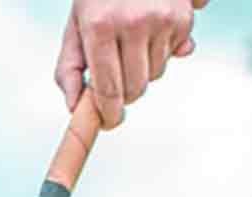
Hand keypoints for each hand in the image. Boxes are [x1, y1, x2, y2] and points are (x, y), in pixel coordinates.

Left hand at [55, 0, 209, 129]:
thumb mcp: (77, 21)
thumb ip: (70, 66)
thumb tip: (73, 106)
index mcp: (99, 26)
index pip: (108, 90)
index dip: (109, 114)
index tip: (108, 122)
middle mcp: (131, 23)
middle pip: (135, 90)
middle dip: (126, 92)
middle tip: (118, 78)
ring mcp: (160, 21)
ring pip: (155, 75)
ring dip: (145, 68)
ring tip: (134, 38)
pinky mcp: (181, 19)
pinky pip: (173, 56)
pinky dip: (163, 50)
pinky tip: (152, 27)